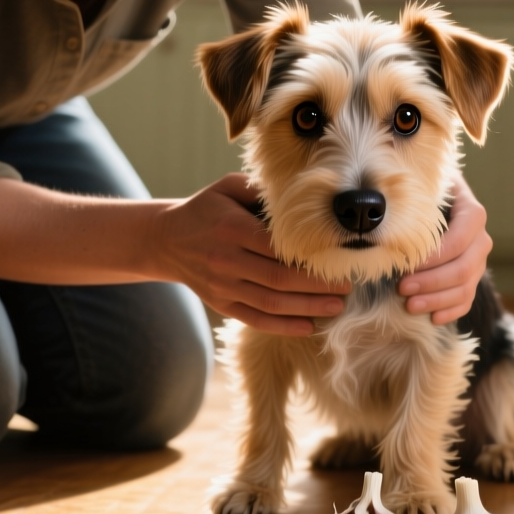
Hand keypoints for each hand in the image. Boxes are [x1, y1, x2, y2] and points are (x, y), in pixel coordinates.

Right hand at [157, 173, 349, 335]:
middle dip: (318, 285)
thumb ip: (261, 190)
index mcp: (232, 229)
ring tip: (337, 307)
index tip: (338, 257)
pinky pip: (255, 319)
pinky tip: (308, 326)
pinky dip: (283, 326)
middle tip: (347, 286)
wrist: (166, 240)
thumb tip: (301, 196)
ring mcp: (222, 286)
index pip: (278, 247)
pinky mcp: (221, 304)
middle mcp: (226, 260)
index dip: (310, 257)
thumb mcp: (228, 188)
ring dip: (308, 308)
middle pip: (280, 279)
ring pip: (271, 303)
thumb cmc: (207, 209)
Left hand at [399, 178, 491, 324]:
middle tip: (402, 288)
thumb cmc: (426, 193)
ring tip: (410, 306)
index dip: (434, 257)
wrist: (440, 201)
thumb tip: (385, 212)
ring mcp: (479, 262)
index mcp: (472, 214)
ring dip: (437, 300)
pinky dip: (451, 311)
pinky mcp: (472, 279)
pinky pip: (467, 301)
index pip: (459, 240)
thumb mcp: (424, 187)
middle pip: (463, 268)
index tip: (407, 265)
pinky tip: (432, 318)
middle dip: (431, 282)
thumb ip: (415, 197)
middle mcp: (481, 240)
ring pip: (465, 288)